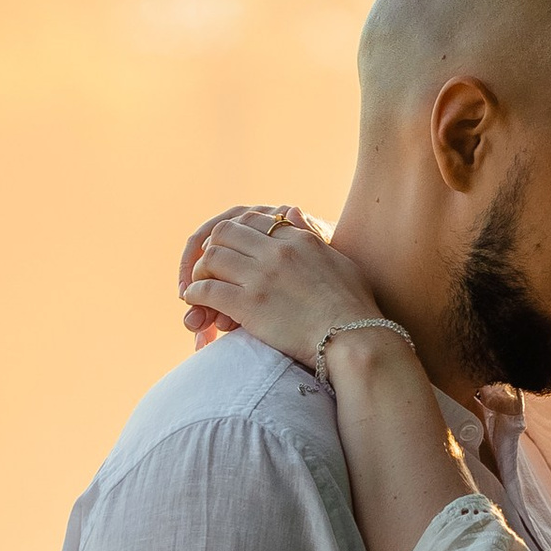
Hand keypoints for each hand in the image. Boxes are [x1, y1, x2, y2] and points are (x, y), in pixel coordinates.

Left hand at [184, 211, 383, 372]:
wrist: (354, 338)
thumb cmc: (354, 306)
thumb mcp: (340, 260)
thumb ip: (312, 234)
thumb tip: (292, 212)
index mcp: (299, 239)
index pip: (252, 220)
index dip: (236, 235)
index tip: (232, 251)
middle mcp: (278, 252)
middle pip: (226, 233)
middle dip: (212, 248)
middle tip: (210, 268)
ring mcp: (262, 277)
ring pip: (212, 258)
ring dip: (200, 271)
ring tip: (200, 285)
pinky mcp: (249, 305)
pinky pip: (208, 290)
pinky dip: (195, 294)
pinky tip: (196, 302)